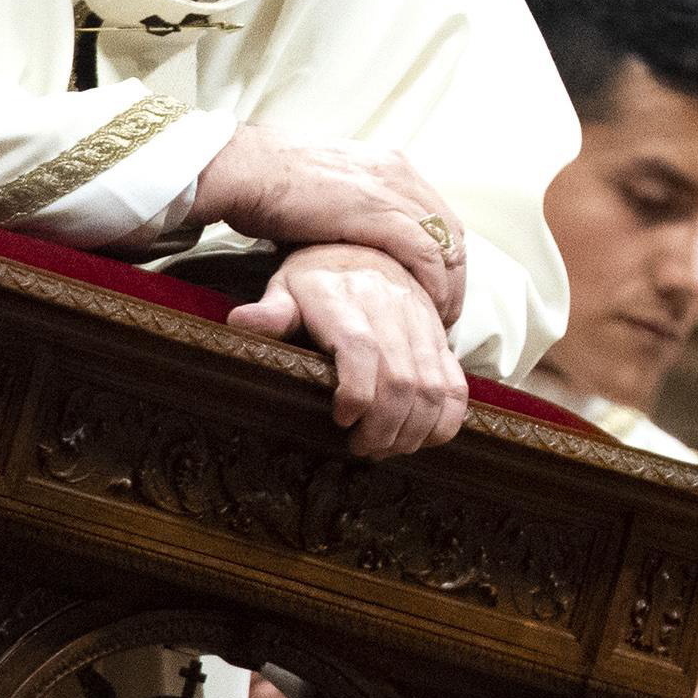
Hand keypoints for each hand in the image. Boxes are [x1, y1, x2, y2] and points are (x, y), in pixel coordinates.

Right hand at [192, 127, 469, 323]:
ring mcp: (392, 190)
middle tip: (446, 313)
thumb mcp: (329, 194)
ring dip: (449, 286)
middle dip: (454, 276)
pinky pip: (424, 253)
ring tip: (440, 320)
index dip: (444, 257)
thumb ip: (352, 210)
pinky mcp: (378, 211)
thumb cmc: (272, 186)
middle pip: (451, 231)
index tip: (439, 291)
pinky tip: (426, 309)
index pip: (439, 215)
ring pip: (446, 244)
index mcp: (390, 165)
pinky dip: (431, 284)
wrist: (246, 169)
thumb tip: (356, 241)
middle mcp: (400, 172)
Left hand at [227, 243, 469, 456]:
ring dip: (413, 431)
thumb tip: (241, 321)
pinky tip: (422, 438)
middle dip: (383, 427)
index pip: (361, 347)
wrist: (364, 249)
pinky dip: (446, 420)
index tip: (341, 420)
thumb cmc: (316, 280)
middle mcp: (390, 307)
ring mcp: (422, 322)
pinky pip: (456, 385)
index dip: (356, 392)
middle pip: (401, 378)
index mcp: (345, 297)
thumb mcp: (286, 287)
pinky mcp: (441, 337)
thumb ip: (271, 310)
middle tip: (362, 448)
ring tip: (386, 447)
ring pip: (433, 388)